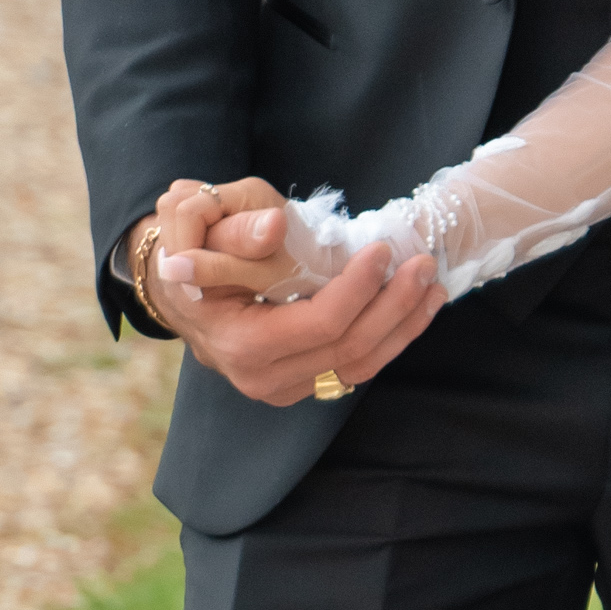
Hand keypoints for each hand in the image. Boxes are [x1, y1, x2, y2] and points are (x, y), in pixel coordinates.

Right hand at [134, 177, 442, 408]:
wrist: (177, 285)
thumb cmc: (194, 245)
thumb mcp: (203, 221)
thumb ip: (238, 228)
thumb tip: (275, 227)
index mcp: (238, 342)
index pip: (318, 324)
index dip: (358, 289)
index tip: (383, 250)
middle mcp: (260, 378)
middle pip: (348, 350)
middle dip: (395, 307)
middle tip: (424, 265)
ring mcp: (281, 388)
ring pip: (359, 366)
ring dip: (403, 326)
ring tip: (433, 287)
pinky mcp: (299, 384)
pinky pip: (354, 368)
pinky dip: (389, 339)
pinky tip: (416, 308)